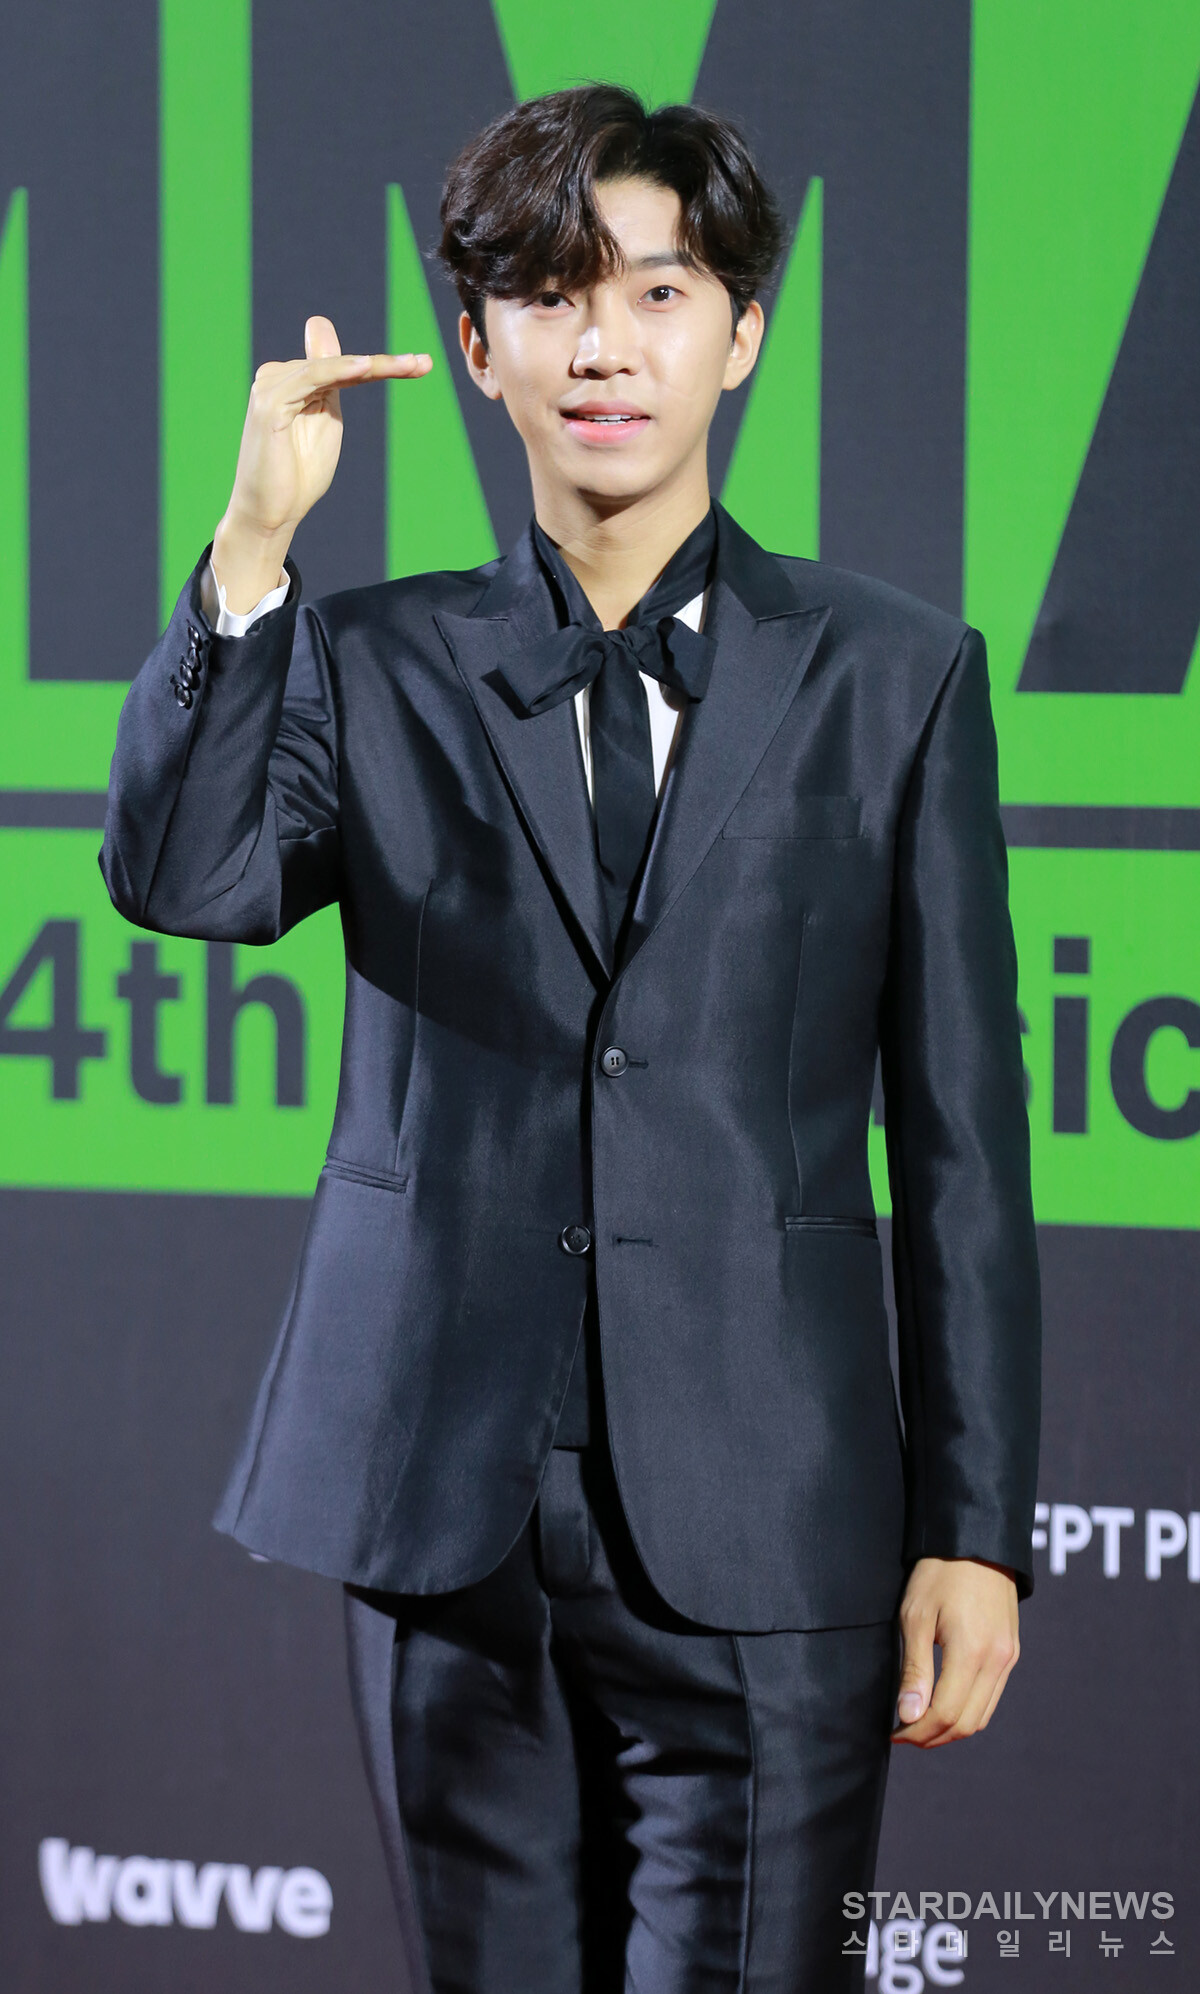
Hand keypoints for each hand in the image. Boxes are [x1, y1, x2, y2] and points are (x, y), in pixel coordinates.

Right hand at [212, 315, 431, 610]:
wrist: (270, 513)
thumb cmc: (298, 476)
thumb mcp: (327, 422)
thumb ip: (336, 384)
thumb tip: (335, 342)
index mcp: (294, 381)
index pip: (345, 367)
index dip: (384, 364)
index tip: (423, 365)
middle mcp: (278, 376)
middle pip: (341, 364)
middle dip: (385, 364)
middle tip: (424, 364)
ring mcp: (271, 386)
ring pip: (332, 367)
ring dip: (372, 365)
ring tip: (408, 365)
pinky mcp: (270, 402)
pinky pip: (312, 378)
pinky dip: (339, 370)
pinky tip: (365, 367)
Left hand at [891, 1557, 1018, 1746]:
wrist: (977, 1541)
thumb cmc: (940, 1573)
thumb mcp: (916, 1616)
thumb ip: (915, 1669)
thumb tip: (909, 1716)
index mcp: (972, 1653)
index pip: (945, 1714)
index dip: (917, 1731)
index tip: (894, 1732)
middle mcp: (997, 1661)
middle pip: (967, 1723)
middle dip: (933, 1736)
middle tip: (904, 1733)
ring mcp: (1008, 1657)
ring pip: (982, 1716)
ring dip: (951, 1728)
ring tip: (920, 1723)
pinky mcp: (1011, 1651)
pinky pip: (992, 1697)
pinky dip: (968, 1711)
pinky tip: (944, 1704)